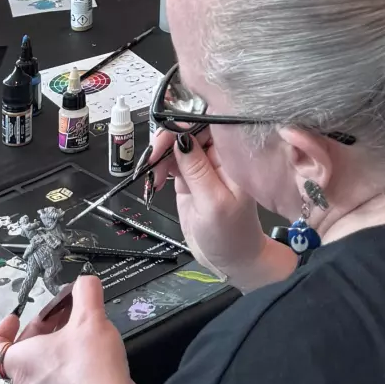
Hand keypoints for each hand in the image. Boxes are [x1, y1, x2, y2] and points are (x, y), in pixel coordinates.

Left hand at [0, 275, 144, 383]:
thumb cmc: (89, 371)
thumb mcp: (90, 318)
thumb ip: (86, 292)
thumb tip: (86, 281)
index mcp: (21, 361)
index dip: (0, 332)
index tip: (15, 318)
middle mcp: (27, 382)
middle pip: (22, 353)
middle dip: (40, 330)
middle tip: (58, 315)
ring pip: (40, 366)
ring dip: (55, 345)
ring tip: (78, 329)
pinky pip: (57, 379)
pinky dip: (67, 362)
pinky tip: (90, 350)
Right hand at [149, 127, 276, 281]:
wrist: (230, 260)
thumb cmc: (232, 235)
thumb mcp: (213, 203)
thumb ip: (197, 170)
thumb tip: (182, 138)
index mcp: (231, 156)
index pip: (208, 124)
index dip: (184, 123)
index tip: (166, 134)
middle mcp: (217, 157)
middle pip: (187, 131)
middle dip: (167, 141)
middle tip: (152, 158)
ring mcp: (202, 167)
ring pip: (175, 147)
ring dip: (160, 157)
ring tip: (153, 176)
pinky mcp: (189, 179)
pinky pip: (170, 164)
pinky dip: (158, 169)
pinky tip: (154, 181)